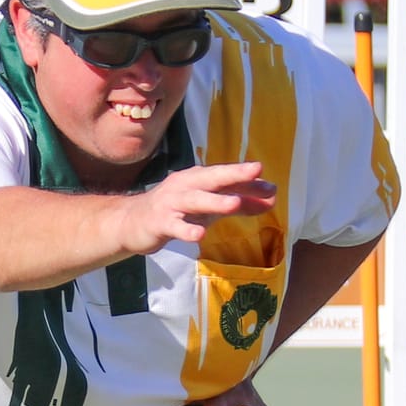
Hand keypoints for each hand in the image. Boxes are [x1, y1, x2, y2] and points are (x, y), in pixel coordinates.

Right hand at [115, 161, 274, 255]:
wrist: (132, 222)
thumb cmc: (177, 211)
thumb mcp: (210, 207)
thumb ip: (241, 203)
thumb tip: (272, 198)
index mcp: (199, 179)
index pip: (227, 177)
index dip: (248, 179)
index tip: (271, 185)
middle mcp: (186, 186)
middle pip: (211, 178)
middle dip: (233, 174)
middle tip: (255, 170)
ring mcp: (171, 204)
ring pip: (195, 200)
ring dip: (214, 201)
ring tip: (234, 204)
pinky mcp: (160, 223)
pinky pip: (175, 226)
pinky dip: (187, 230)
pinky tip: (199, 235)